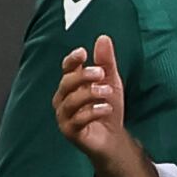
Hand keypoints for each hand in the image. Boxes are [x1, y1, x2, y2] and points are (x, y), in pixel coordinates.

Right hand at [54, 37, 129, 161]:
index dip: (72, 60)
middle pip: (66, 83)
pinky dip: (93, 112)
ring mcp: (65, 116)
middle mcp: (64, 99)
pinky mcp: (70, 131)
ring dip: (90, 93)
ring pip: (71, 101)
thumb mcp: (111, 82)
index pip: (67, 68)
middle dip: (83, 76)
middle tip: (101, 73)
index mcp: (72, 85)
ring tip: (107, 92)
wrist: (112, 139)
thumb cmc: (107, 109)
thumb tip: (103, 38)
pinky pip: (77, 119)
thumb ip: (106, 62)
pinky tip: (106, 108)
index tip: (83, 53)